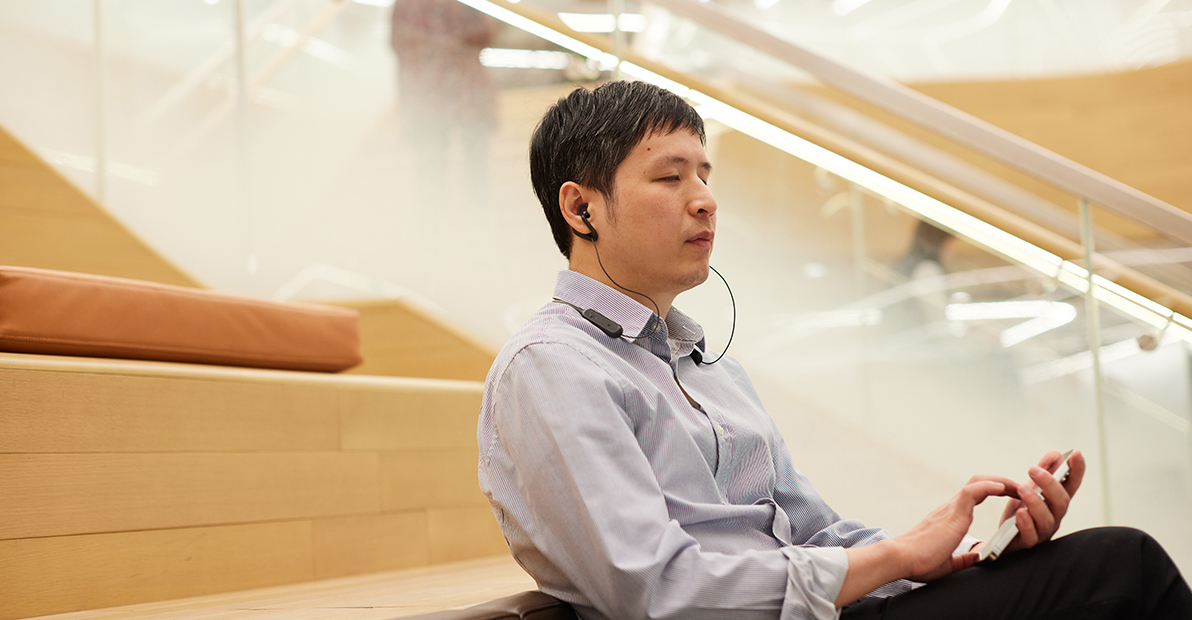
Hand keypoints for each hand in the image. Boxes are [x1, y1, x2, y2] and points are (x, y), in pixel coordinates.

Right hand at [838, 475, 1014, 607]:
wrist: (901, 559)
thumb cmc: (919, 561)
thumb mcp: (949, 563)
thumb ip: (964, 558)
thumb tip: (978, 559)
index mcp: (951, 517)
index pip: (975, 494)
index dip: (995, 490)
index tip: (1012, 494)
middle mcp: (951, 508)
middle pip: (979, 482)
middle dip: (1003, 482)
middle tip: (1022, 487)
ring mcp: (951, 508)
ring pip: (977, 482)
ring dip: (1000, 481)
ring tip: (1018, 486)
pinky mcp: (952, 514)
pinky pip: (972, 492)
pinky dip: (988, 487)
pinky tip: (1003, 488)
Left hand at [998, 449, 1084, 553]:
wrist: (1002, 538)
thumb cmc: (1021, 512)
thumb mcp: (1029, 489)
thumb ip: (1042, 472)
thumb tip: (1056, 454)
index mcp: (1055, 502)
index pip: (1071, 486)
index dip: (1077, 471)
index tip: (1076, 453)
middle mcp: (1054, 517)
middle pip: (1061, 502)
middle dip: (1050, 484)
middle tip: (1033, 470)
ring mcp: (1042, 531)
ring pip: (1047, 519)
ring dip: (1036, 502)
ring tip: (1023, 489)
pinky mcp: (1027, 543)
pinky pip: (1031, 536)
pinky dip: (1026, 524)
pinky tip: (1020, 513)